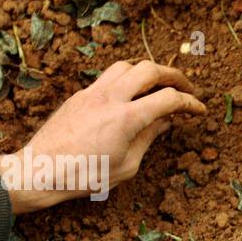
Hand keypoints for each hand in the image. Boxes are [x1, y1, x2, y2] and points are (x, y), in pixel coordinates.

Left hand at [0, 59, 206, 214]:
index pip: (168, 99)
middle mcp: (110, 98)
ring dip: (148, 71)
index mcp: (126, 118)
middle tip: (186, 88)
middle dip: (174, 75)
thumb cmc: (85, 175)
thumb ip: (148, 138)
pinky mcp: (80, 95)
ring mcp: (92, 93)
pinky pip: (108, 76)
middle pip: (150, 69)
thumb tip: (165, 122)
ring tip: (159, 85)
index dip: (190, 103)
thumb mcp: (127, 165)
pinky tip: (132, 94)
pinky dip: (127, 78)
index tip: (200, 110)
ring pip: (127, 65)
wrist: (41, 170)